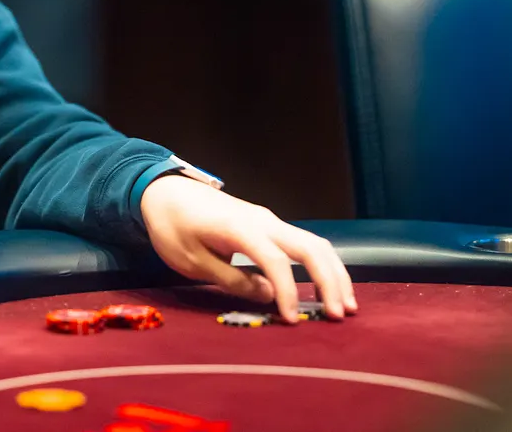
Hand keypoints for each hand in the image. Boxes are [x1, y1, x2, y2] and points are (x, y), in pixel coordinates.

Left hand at [139, 175, 357, 321]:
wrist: (165, 191)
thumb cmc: (172, 226)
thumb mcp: (191, 262)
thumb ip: (231, 280)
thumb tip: (267, 295)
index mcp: (240, 228)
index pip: (275, 261)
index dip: (287, 291)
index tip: (291, 320)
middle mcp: (263, 220)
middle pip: (309, 247)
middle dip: (330, 280)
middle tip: (340, 315)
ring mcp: (269, 219)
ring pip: (314, 242)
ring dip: (334, 272)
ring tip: (345, 304)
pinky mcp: (269, 224)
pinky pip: (304, 242)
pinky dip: (321, 264)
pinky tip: (329, 285)